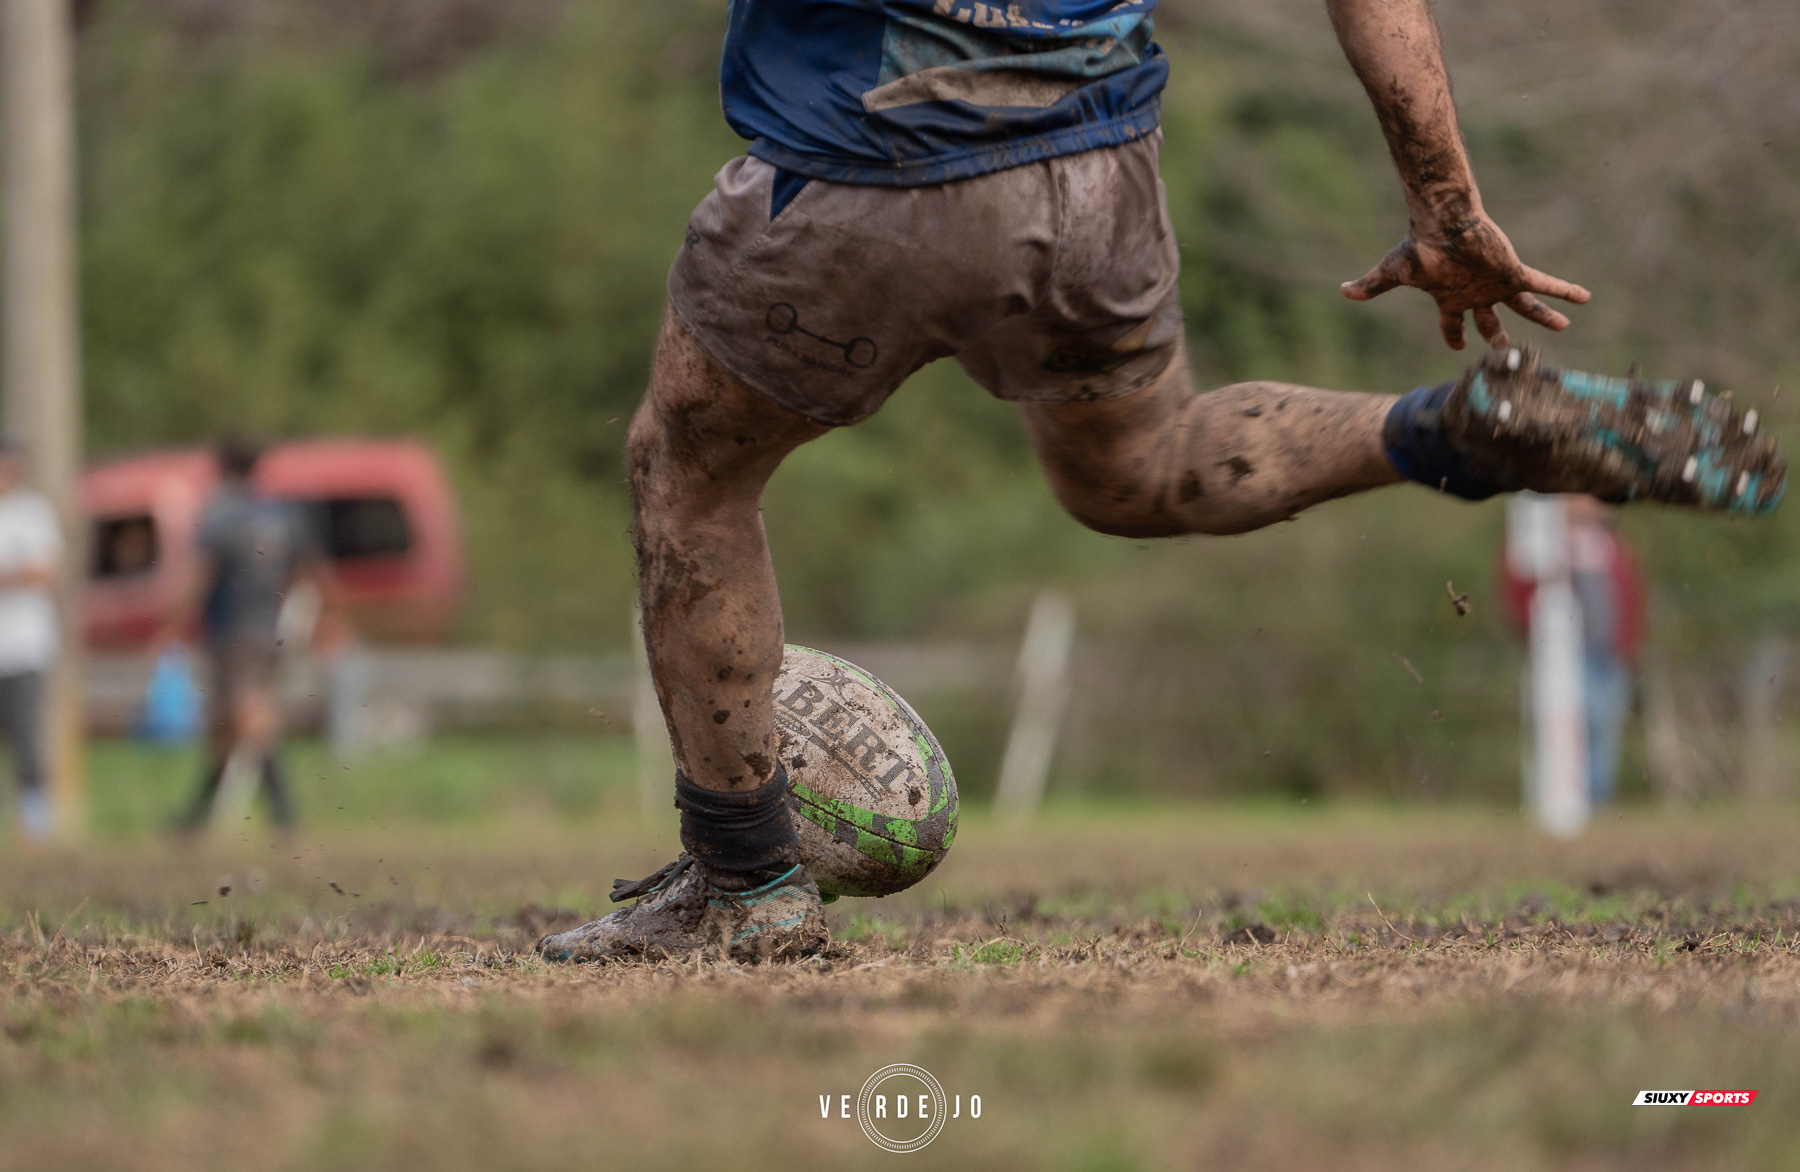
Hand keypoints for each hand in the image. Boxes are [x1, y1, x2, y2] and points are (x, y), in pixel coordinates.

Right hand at [1340, 212, 1590, 349]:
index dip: (1454, 336)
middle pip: (1490, 321)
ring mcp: (1497, 283)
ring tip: (1563, 326)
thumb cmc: (1420, 246)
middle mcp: (1477, 292)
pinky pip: (1543, 284)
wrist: (1443, 222)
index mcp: (1451, 296)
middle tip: (1506, 351)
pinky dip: (1563, 290)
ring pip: (1524, 305)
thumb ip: (1372, 285)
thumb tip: (1342, 291)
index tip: (1457, 346)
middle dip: (1498, 337)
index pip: (1452, 323)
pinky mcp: (1513, 272)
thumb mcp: (1393, 272)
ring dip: (1543, 316)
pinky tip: (1584, 298)